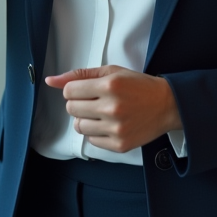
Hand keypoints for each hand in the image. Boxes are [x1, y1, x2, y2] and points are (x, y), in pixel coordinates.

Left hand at [45, 65, 180, 153]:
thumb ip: (79, 75)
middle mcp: (112, 108)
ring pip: (78, 126)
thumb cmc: (138, 86)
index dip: (73, 90)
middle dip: (78, 103)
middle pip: (71, 108)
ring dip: (85, 119)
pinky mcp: (119, 145)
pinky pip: (91, 140)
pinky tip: (108, 124)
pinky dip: (96, 132)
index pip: (69, 91)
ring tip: (100, 113)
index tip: (84, 90)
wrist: (166, 105)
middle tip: (94, 101)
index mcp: (109, 86)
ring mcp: (116, 128)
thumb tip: (50, 80)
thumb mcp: (111, 72)